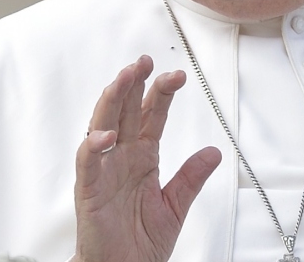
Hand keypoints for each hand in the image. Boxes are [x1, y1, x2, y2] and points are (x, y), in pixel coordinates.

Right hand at [74, 55, 221, 261]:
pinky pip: (89, 164)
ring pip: (103, 126)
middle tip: (145, 61)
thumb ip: (191, 177)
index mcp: (142, 157)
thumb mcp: (176, 205)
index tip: (177, 75)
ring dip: (112, 101)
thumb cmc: (141, 241)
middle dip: (133, 83)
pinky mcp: (89, 191)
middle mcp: (121, 158)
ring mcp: (104, 171)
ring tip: (124, 77)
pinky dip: (94, 147)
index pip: (150, 115)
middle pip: (125, 111)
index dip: (160, 93)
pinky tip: (107, 134)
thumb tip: (215, 152)